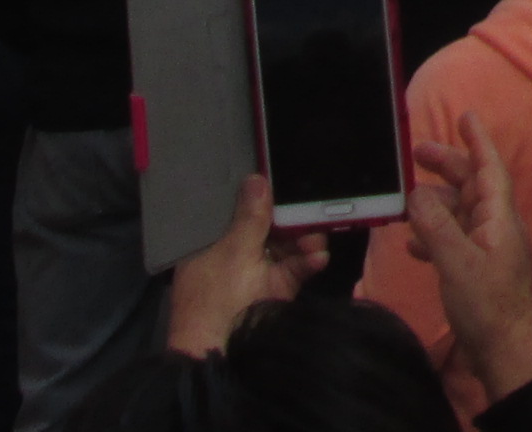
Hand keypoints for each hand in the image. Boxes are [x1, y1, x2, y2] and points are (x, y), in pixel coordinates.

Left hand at [165, 175, 329, 356]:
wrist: (223, 353)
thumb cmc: (217, 298)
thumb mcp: (233, 252)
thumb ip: (250, 216)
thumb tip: (256, 179)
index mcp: (213, 241)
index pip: (239, 209)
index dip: (261, 195)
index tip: (284, 180)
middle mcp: (235, 252)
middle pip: (268, 224)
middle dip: (291, 218)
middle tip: (309, 210)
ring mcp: (257, 271)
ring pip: (287, 243)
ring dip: (305, 239)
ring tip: (315, 241)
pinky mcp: (278, 288)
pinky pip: (297, 266)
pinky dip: (310, 261)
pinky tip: (318, 258)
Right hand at [405, 113, 531, 403]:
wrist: (506, 349)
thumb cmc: (488, 304)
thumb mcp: (456, 261)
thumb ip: (435, 226)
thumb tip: (417, 195)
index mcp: (499, 217)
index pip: (489, 167)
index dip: (477, 140)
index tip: (465, 117)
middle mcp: (496, 226)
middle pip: (472, 185)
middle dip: (448, 167)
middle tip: (418, 153)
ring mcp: (488, 249)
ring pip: (460, 213)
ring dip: (435, 203)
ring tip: (406, 199)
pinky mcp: (477, 270)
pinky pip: (453, 240)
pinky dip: (433, 235)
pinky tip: (412, 243)